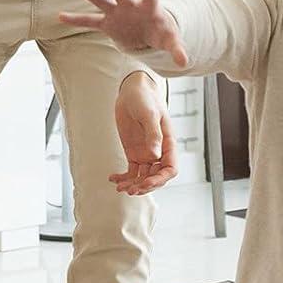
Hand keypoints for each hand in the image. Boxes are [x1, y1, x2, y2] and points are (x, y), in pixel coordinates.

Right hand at [58, 0, 187, 67]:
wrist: (150, 34)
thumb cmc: (162, 34)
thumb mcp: (170, 41)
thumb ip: (177, 49)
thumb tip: (184, 62)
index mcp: (149, 9)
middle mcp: (131, 6)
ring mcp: (117, 13)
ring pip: (101, 0)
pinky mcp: (107, 23)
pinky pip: (89, 21)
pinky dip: (75, 20)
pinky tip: (60, 17)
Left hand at [111, 71, 178, 195]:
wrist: (132, 91)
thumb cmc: (144, 99)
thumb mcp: (149, 114)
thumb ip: (153, 134)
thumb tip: (155, 156)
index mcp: (167, 143)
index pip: (170, 169)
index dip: (160, 180)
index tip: (145, 183)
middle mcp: (158, 151)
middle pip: (156, 177)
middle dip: (145, 186)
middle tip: (130, 190)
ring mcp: (146, 153)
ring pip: (143, 177)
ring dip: (133, 185)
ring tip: (120, 187)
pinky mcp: (134, 152)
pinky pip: (131, 171)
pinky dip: (123, 178)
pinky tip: (112, 179)